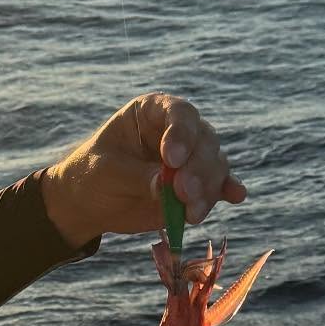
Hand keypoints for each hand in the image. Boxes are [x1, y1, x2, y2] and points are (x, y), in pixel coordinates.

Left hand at [39, 94, 247, 250]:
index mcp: (151, 112)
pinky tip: (235, 196)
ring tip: (191, 213)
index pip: (179, 112)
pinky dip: (226, 191)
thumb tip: (168, 188)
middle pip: (205, 140)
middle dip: (198, 168)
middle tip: (183, 192)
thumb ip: (138, 177)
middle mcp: (177, 130)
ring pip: (215, 164)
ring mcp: (190, 158)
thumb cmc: (91, 175)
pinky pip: (219, 185)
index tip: (173, 159)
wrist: (89, 204)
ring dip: (208, 188)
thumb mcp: (107, 172)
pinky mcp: (197, 185)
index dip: (182, 133)